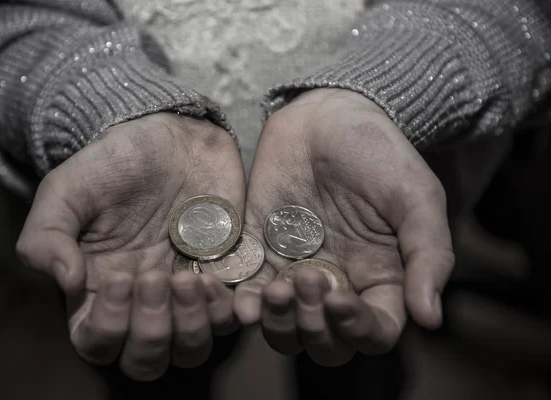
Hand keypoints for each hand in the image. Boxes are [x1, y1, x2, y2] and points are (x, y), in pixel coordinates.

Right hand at [16, 113, 244, 379]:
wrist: (171, 136)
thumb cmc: (113, 164)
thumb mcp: (65, 191)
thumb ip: (46, 238)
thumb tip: (67, 284)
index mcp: (99, 291)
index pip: (98, 343)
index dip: (108, 326)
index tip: (119, 278)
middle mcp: (144, 303)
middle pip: (148, 359)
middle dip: (152, 330)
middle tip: (155, 277)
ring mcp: (186, 293)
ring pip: (192, 347)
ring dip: (190, 325)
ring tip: (188, 277)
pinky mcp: (224, 277)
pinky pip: (231, 318)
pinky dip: (225, 311)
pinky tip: (214, 277)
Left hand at [234, 89, 453, 365]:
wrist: (327, 116)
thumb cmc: (379, 152)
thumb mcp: (416, 198)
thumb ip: (428, 255)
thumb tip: (431, 319)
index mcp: (379, 279)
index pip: (374, 332)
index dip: (357, 330)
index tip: (339, 299)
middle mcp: (336, 284)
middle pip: (324, 342)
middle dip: (312, 325)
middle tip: (304, 280)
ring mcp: (293, 271)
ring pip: (281, 329)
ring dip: (274, 322)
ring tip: (271, 290)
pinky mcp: (256, 253)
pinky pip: (242, 294)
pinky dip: (234, 305)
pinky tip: (232, 294)